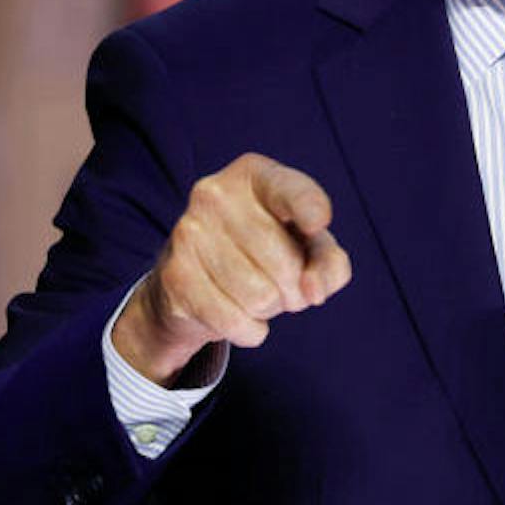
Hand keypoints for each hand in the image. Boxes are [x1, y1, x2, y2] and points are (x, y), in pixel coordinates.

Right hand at [112, 153, 351, 385]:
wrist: (194, 280)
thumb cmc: (266, 254)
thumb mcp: (307, 248)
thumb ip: (330, 263)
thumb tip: (313, 290)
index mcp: (255, 174)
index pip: (290, 189)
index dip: (310, 209)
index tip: (317, 225)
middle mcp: (216, 194)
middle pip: (284, 262)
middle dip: (295, 289)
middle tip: (284, 286)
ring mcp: (190, 231)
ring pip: (260, 296)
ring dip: (270, 309)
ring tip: (259, 294)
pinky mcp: (174, 273)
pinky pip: (233, 320)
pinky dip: (249, 330)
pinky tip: (242, 316)